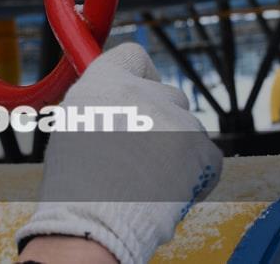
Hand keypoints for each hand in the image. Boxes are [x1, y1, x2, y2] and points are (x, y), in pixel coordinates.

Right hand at [16, 43, 222, 263]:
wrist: (94, 222)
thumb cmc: (74, 184)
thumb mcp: (73, 127)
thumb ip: (100, 104)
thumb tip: (117, 103)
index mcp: (107, 81)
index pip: (134, 56)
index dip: (140, 75)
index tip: (139, 91)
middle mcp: (146, 91)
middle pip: (167, 95)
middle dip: (161, 120)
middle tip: (141, 153)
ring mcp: (178, 120)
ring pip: (187, 129)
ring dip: (175, 151)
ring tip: (146, 183)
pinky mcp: (204, 151)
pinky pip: (206, 158)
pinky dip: (195, 176)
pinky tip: (167, 194)